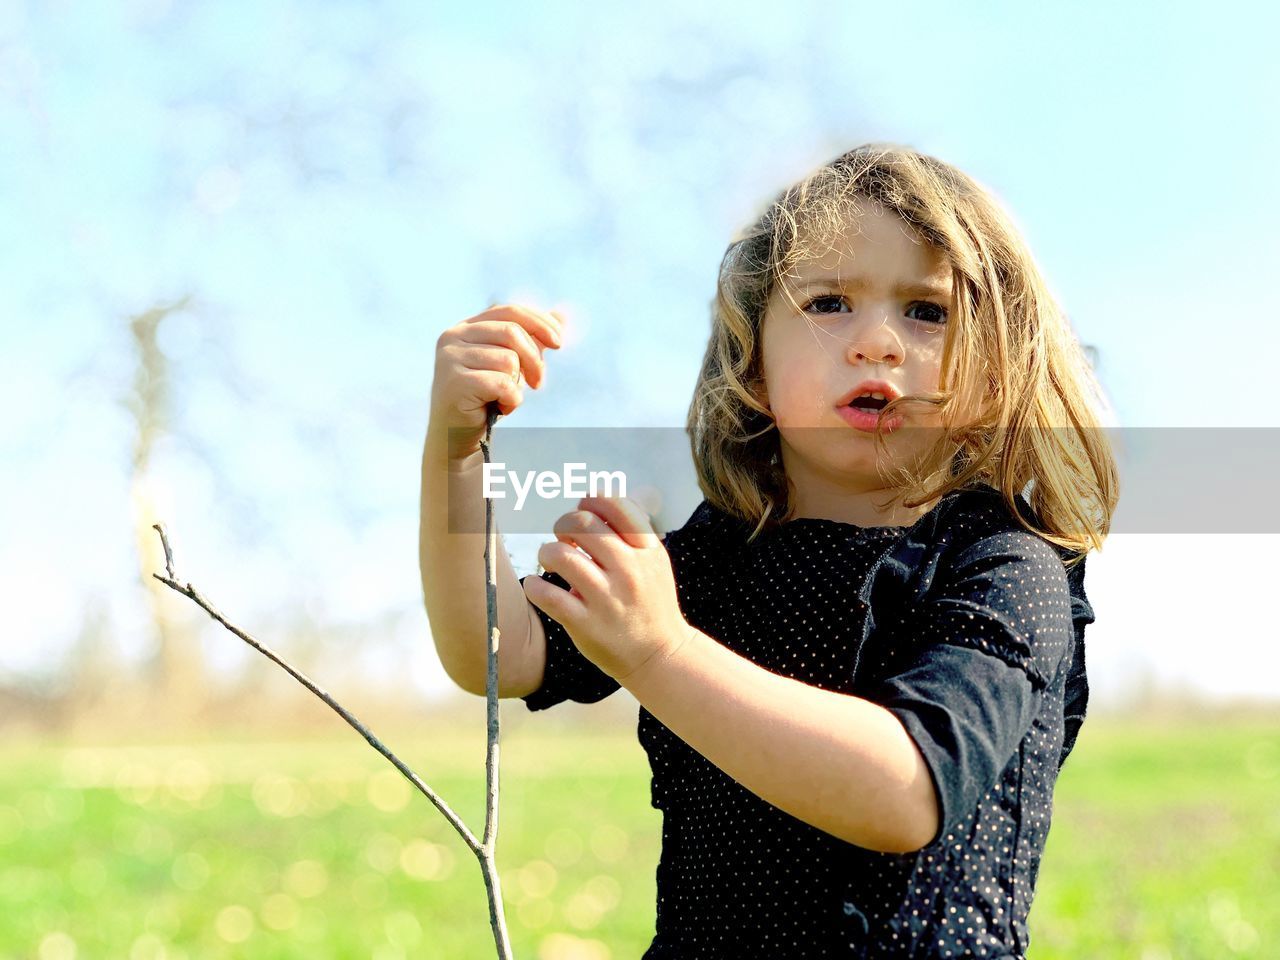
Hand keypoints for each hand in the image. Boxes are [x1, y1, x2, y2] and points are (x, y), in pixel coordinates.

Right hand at [428, 303, 564, 462]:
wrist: (456, 436)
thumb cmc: (485, 398)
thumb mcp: (509, 364)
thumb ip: (530, 339)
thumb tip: (561, 315)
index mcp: (466, 327)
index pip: (508, 311)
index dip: (538, 323)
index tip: (559, 343)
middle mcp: (453, 337)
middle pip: (512, 332)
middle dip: (534, 359)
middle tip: (537, 383)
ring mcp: (450, 359)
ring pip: (508, 359)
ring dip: (517, 384)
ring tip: (504, 398)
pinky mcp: (455, 382)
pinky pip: (502, 384)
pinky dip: (511, 399)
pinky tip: (500, 408)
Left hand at [523, 495, 693, 682]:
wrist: (659, 655)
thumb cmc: (649, 602)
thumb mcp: (654, 561)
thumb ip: (630, 531)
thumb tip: (591, 496)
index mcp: (646, 550)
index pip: (615, 505)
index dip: (590, 502)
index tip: (584, 513)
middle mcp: (629, 571)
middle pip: (583, 524)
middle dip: (563, 525)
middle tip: (564, 539)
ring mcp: (607, 599)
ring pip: (561, 556)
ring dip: (546, 553)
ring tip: (551, 563)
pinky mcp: (586, 624)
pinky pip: (547, 595)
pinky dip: (534, 586)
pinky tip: (538, 586)